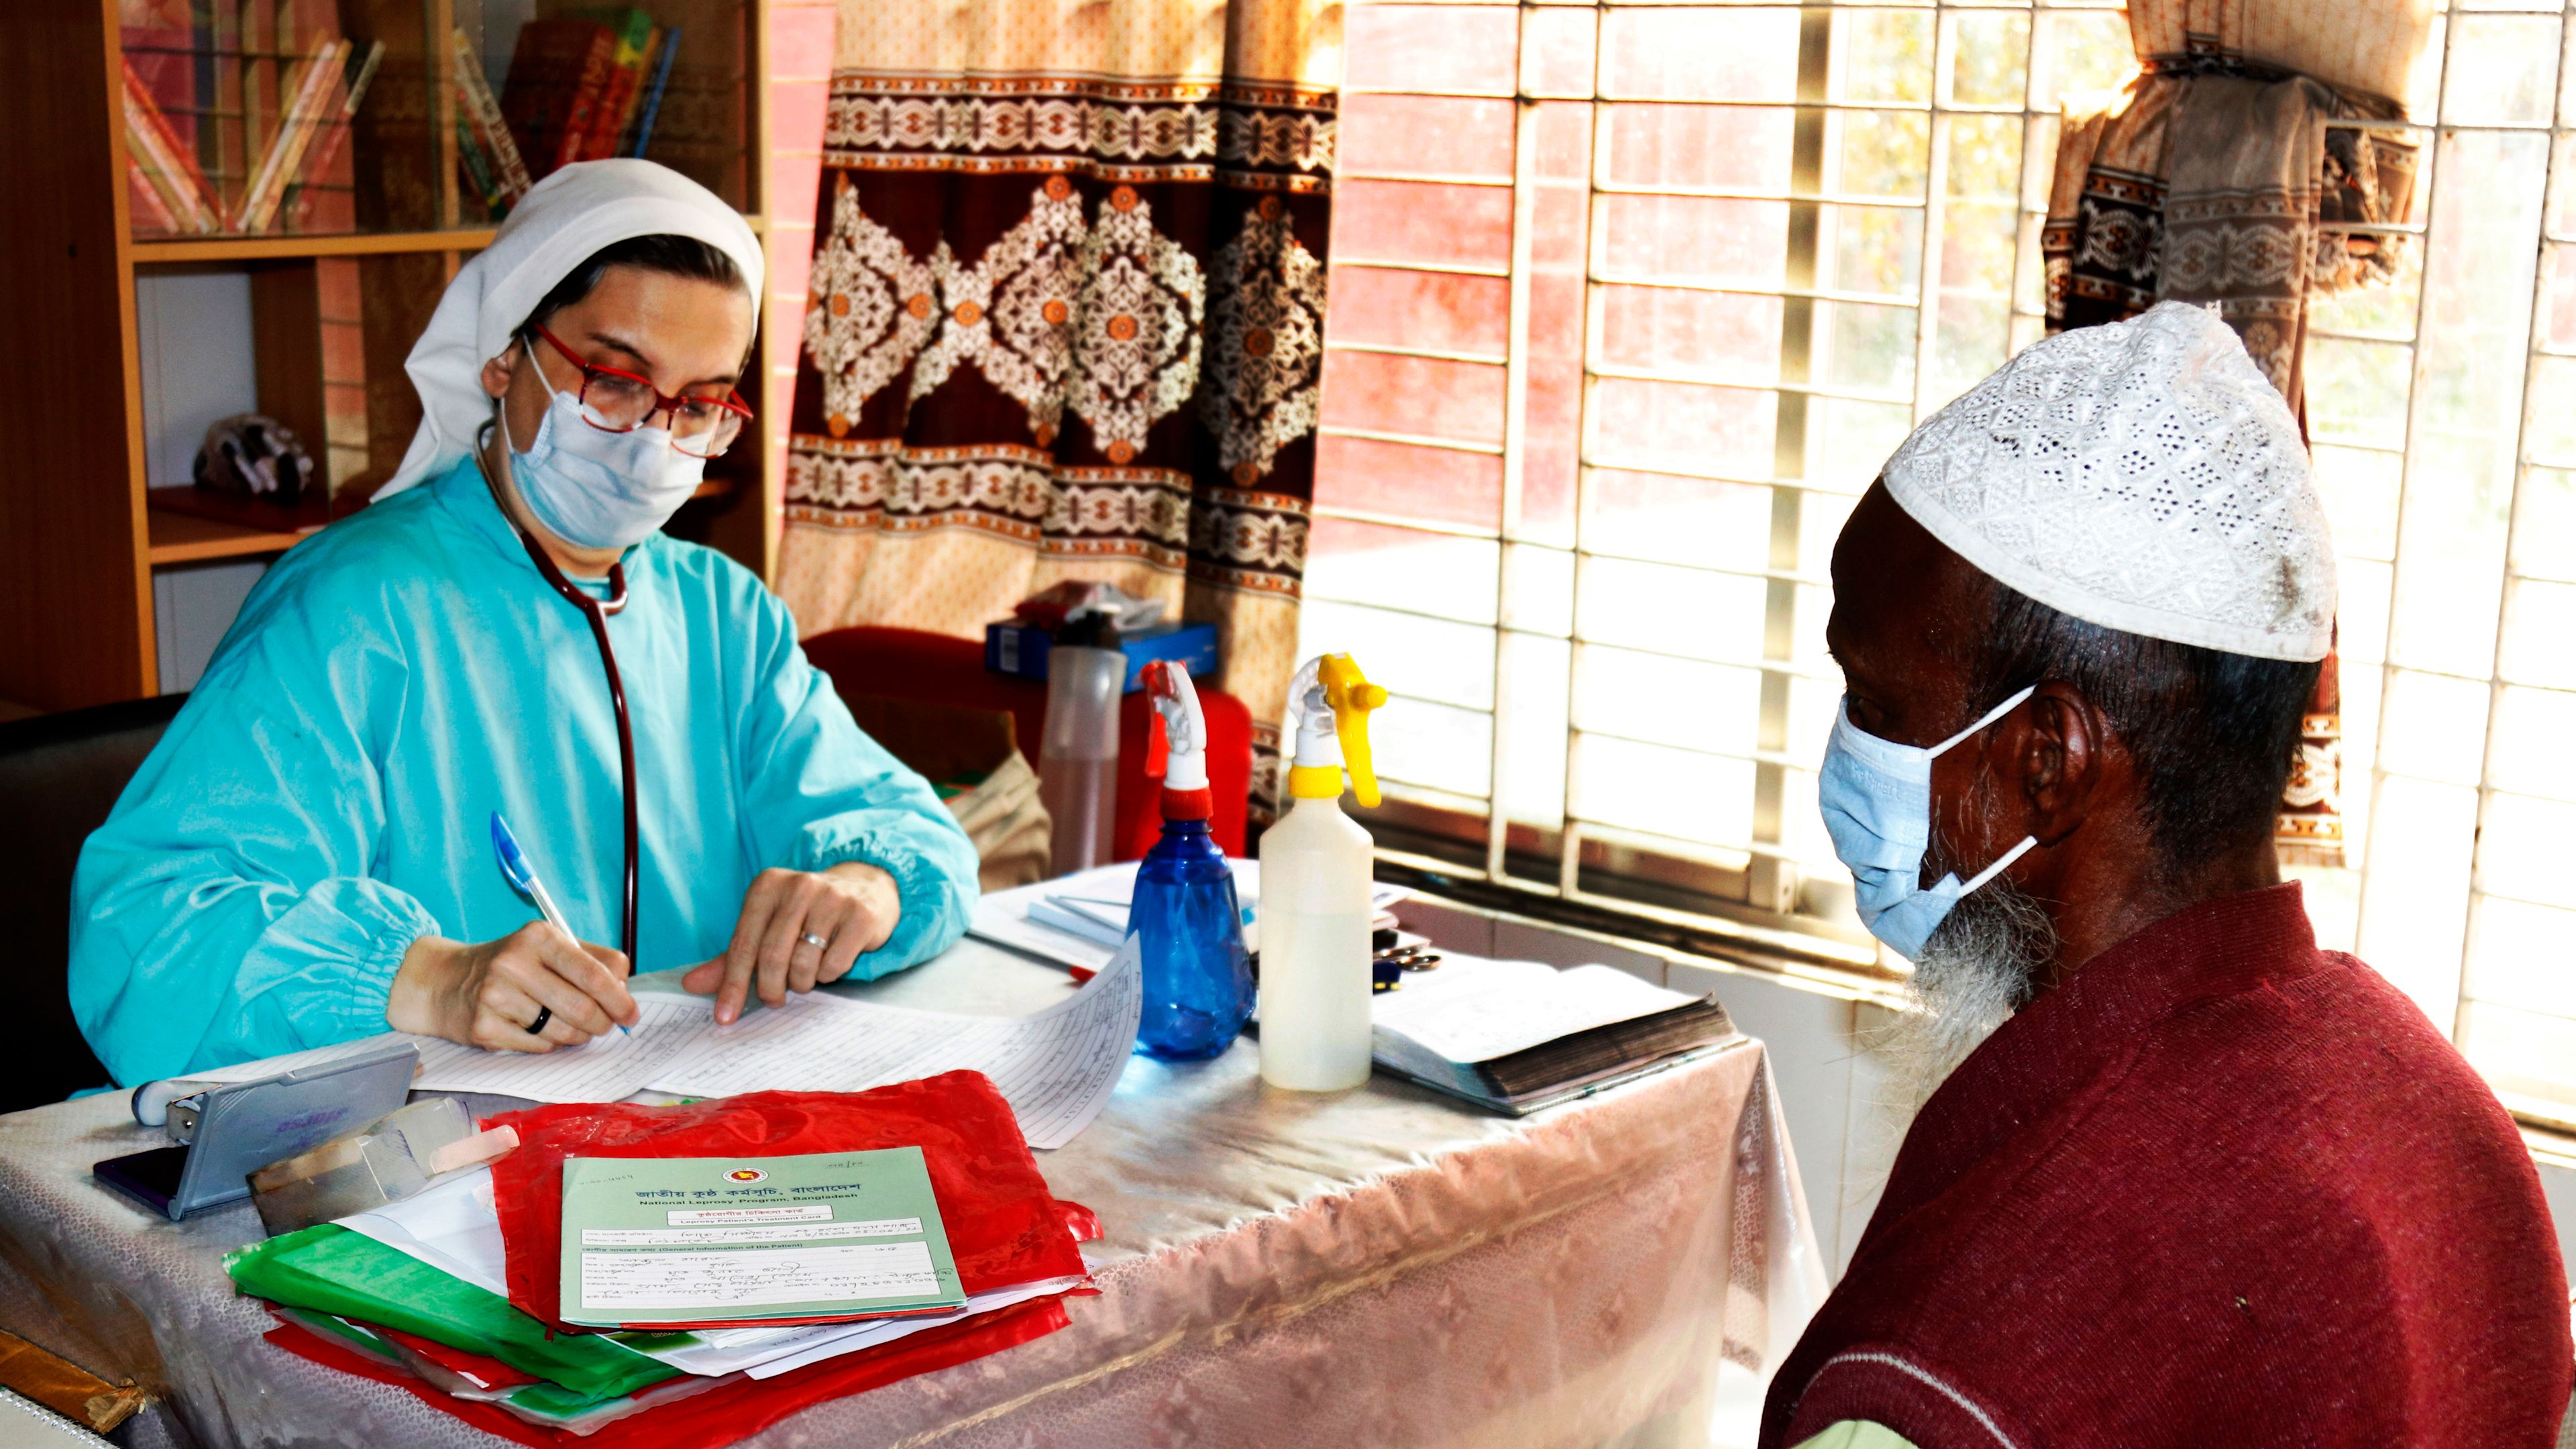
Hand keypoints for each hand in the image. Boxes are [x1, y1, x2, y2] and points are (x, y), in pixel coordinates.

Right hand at [388, 924, 639, 1050]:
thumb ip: (591, 959)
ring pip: (562, 1032)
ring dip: (577, 1036)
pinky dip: (549, 1045)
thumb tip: (626, 987)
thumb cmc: (510, 964)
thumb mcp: (547, 946)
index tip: (632, 1014)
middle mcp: (514, 963)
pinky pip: (539, 1047)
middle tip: (606, 1027)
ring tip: (572, 1027)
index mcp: (538, 937)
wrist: (444, 981)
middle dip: (603, 1023)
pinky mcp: (484, 1028)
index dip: (620, 999)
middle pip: (582, 1008)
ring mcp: (495, 997)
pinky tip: (539, 1031)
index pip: (594, 973)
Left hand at [681, 862, 899, 1023]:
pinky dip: (828, 974)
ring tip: (805, 973)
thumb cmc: (806, 913)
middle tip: (773, 999)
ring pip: (804, 963)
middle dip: (770, 988)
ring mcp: (832, 898)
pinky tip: (830, 960)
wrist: (865, 887)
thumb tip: (691, 985)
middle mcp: (799, 886)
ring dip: (802, 981)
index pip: (743, 943)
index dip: (732, 984)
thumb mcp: (767, 926)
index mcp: (767, 886)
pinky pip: (835, 964)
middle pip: (772, 956)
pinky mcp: (860, 914)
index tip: (725, 1017)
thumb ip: (731, 957)